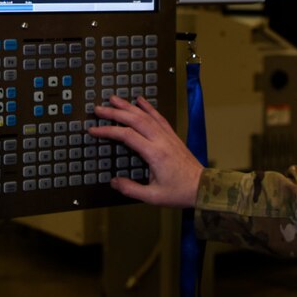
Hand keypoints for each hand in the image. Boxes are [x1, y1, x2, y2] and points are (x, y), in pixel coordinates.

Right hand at [88, 95, 202, 207]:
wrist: (202, 187)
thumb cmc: (179, 192)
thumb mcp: (153, 196)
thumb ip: (131, 189)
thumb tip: (113, 181)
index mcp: (155, 154)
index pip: (127, 136)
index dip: (108, 131)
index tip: (93, 130)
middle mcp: (161, 140)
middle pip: (135, 120)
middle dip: (115, 113)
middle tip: (98, 109)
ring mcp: (168, 136)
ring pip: (147, 115)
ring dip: (129, 106)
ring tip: (114, 99)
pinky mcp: (173, 136)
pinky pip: (159, 117)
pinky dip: (148, 107)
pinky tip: (140, 100)